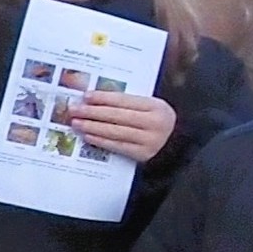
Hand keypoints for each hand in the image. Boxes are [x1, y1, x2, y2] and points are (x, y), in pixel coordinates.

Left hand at [63, 87, 179, 163]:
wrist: (177, 146)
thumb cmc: (157, 122)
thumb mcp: (150, 108)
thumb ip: (129, 104)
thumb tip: (95, 100)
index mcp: (156, 106)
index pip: (124, 100)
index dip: (103, 97)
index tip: (86, 96)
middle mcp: (154, 123)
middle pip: (117, 115)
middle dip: (93, 112)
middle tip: (75, 110)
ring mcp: (150, 140)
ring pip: (115, 131)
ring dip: (92, 127)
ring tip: (77, 123)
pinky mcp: (143, 155)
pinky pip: (117, 146)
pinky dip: (101, 141)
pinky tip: (89, 136)